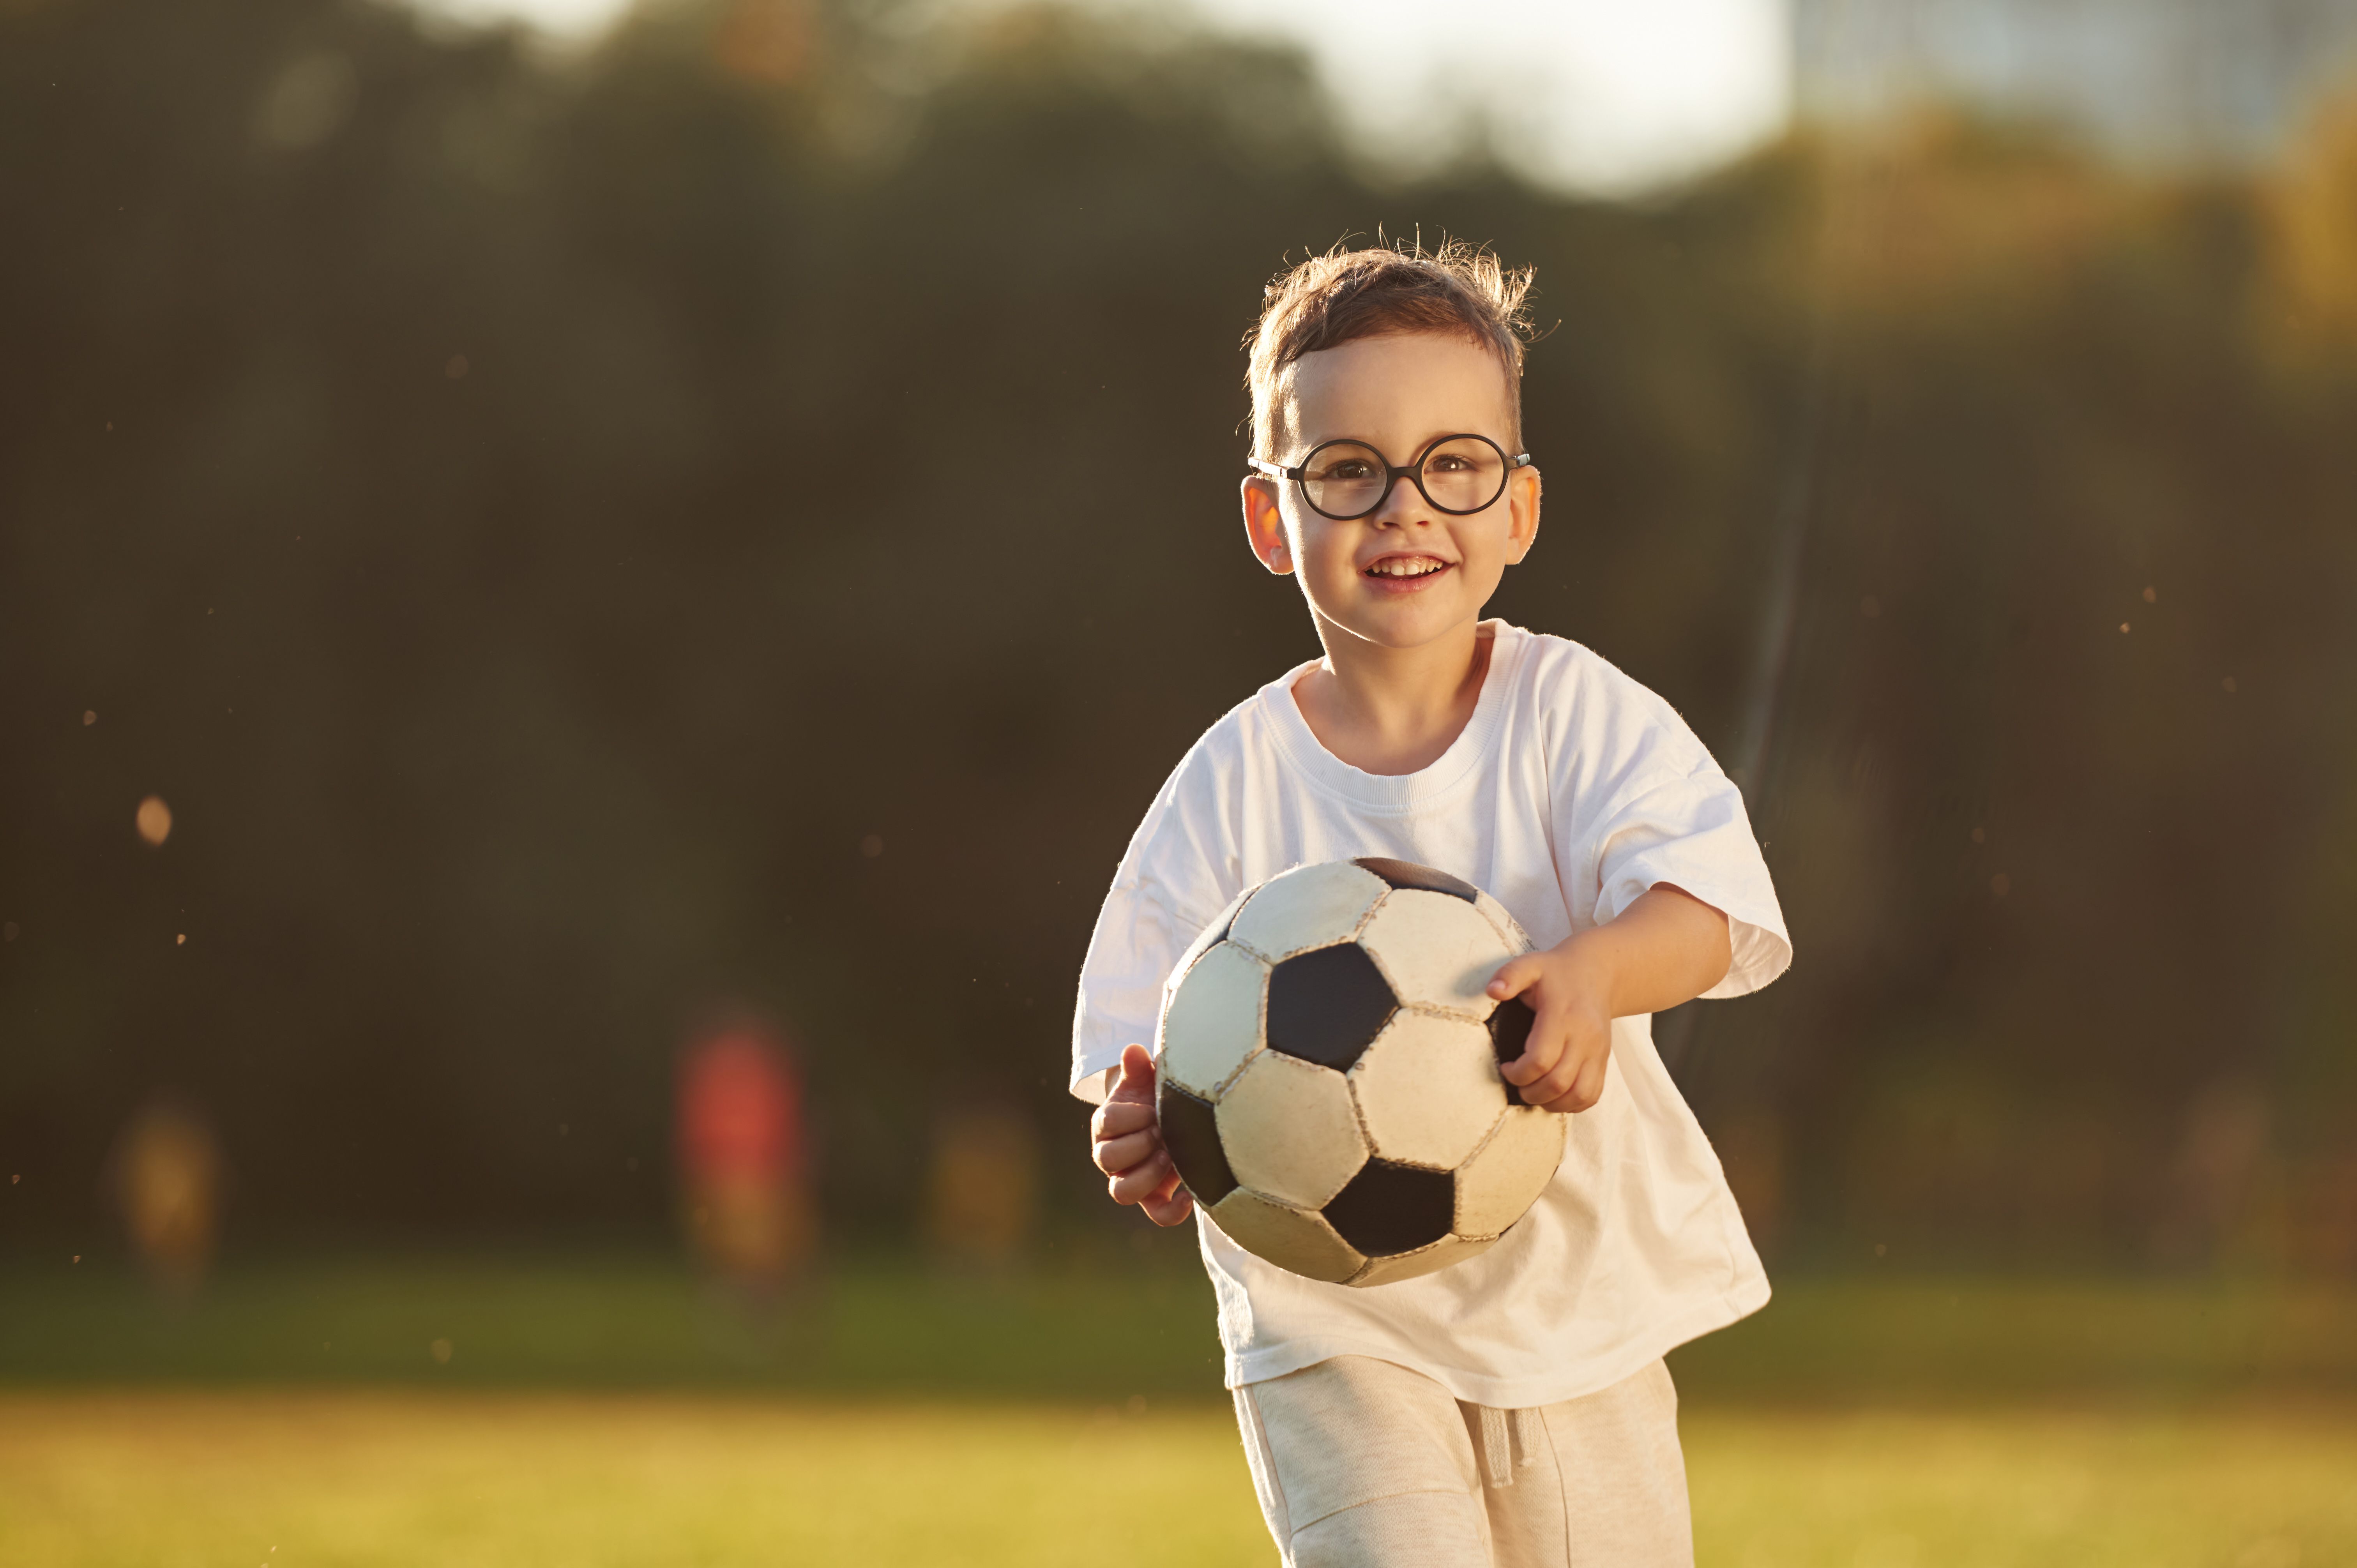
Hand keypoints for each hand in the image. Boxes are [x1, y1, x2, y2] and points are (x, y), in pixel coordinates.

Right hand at [1089, 1044, 1193, 1225]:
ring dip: (1147, 1175)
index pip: (1106, 1123)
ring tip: (1171, 1157)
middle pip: (1107, 1159)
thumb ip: (1138, 1068)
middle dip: (1137, 1145)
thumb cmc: (1156, 1097)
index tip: (1152, 1110)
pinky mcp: (1155, 1198)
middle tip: (1162, 1132)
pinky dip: (1174, 1210)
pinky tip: (1191, 1194)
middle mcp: (1112, 1156)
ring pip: (1121, 1192)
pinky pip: (1159, 1215)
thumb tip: (1133, 1051)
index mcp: (1108, 1124)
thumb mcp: (1148, 1080)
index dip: (1129, 1117)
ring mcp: (1131, 1179)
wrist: (1171, 1120)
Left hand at [1486, 941, 1615, 1113]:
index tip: (1506, 1066)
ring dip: (1552, 1103)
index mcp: (1563, 1016)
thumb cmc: (1557, 972)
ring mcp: (1598, 1051)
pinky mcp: (1604, 1060)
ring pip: (1579, 1094)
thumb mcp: (1530, 964)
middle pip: (1558, 1082)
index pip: (1540, 1060)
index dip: (1518, 1073)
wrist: (1597, 973)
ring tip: (1534, 1092)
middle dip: (1531, 1092)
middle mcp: (1585, 1037)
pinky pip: (1592, 1094)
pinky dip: (1572, 1104)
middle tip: (1517, 1084)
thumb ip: (1510, 975)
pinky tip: (1554, 1095)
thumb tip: (1493, 991)